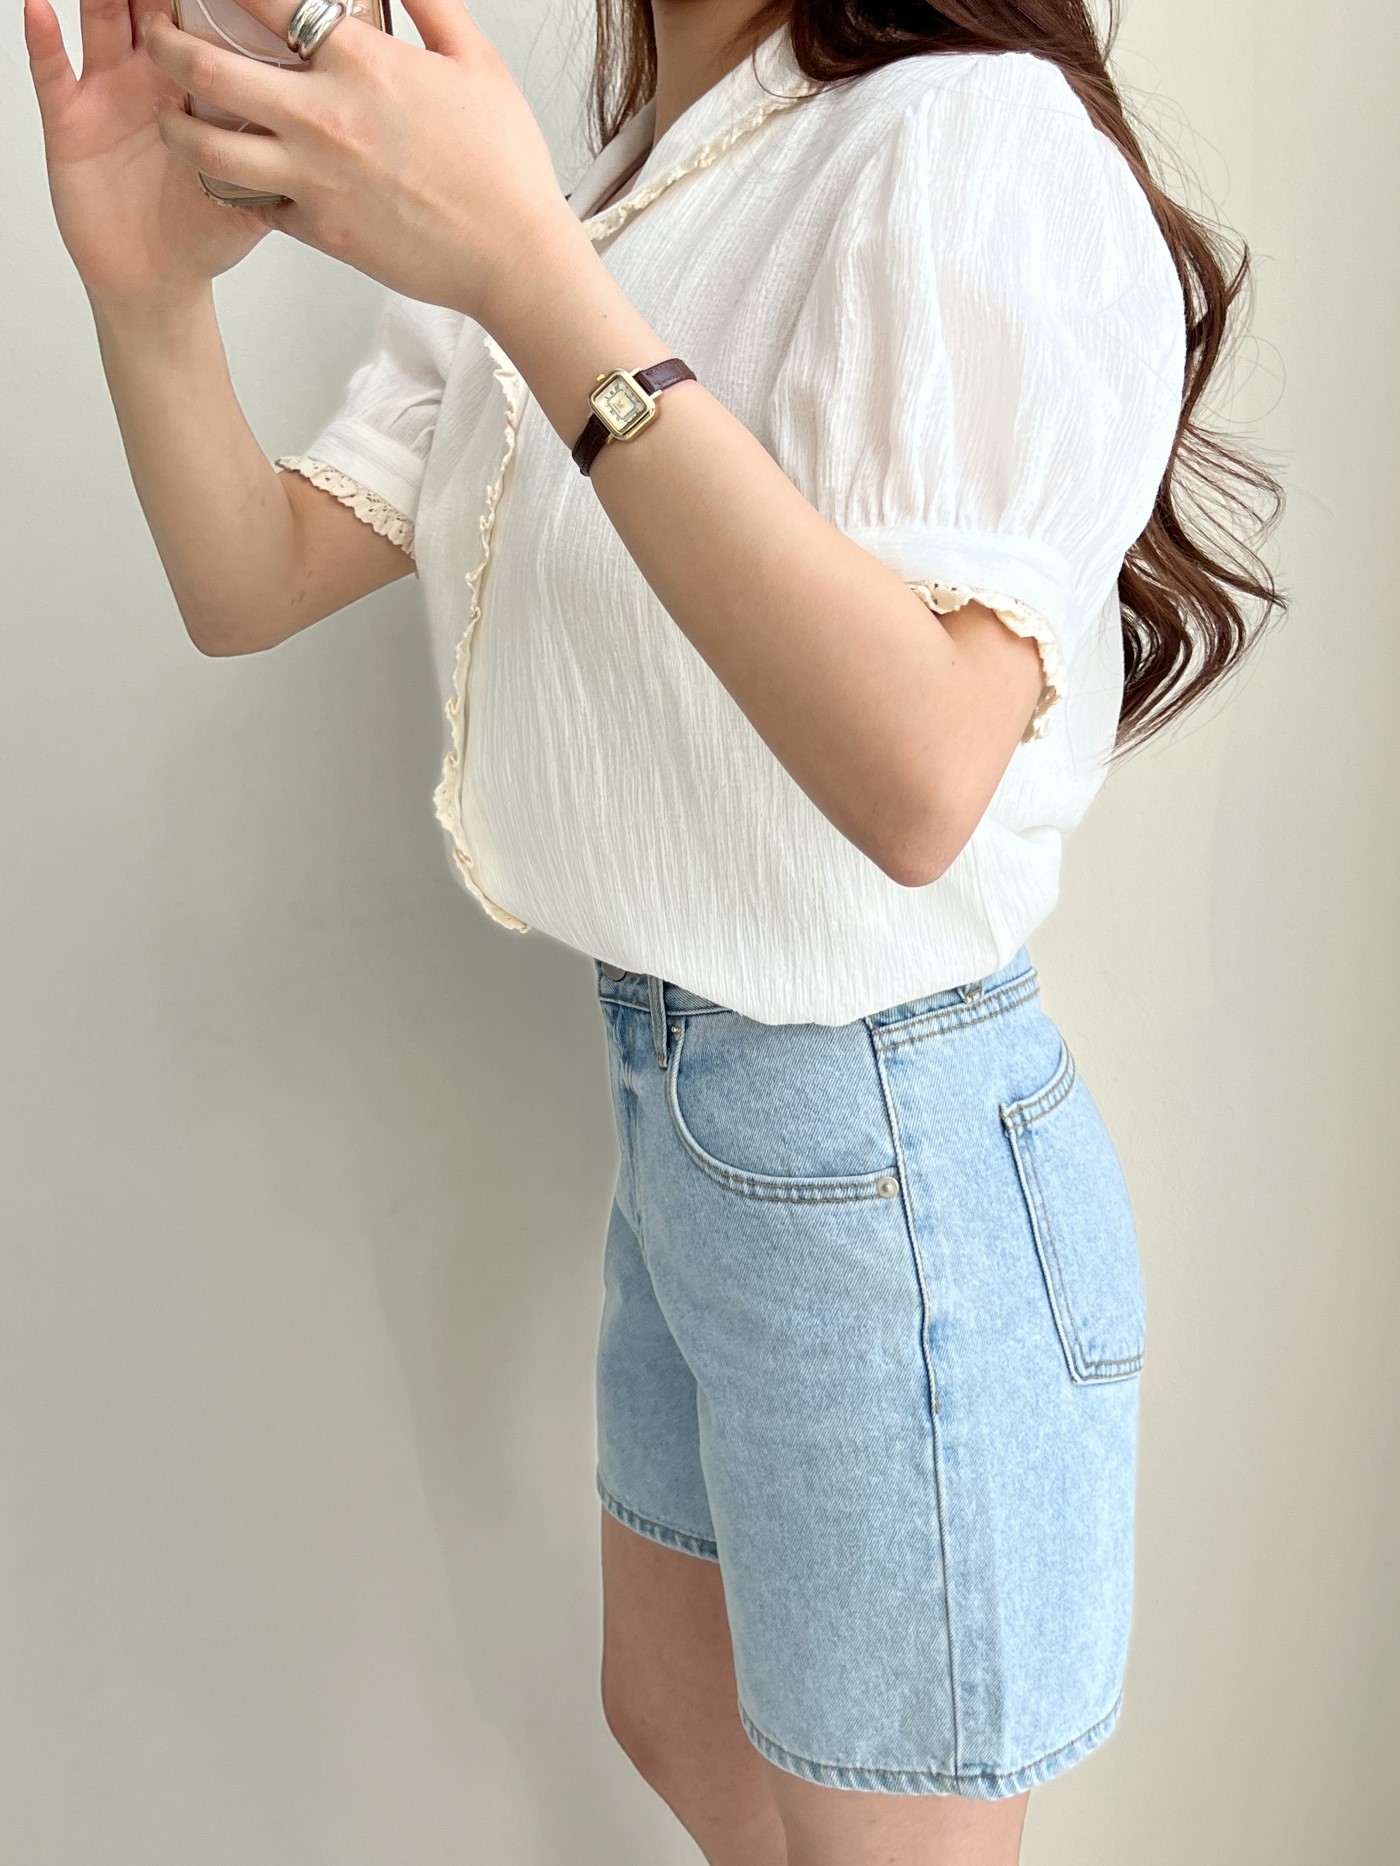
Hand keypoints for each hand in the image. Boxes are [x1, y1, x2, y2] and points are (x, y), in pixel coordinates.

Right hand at [25, 0, 269, 303]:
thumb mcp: (255, 195)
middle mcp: (152, 78)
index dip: (213, 2)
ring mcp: (108, 92)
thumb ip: (291, 165)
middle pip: (152, 9)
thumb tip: (347, 154)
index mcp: (199, 88)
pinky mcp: (71, 120)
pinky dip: (43, 42)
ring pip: (103, 23)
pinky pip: (52, 73)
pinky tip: (41, 10)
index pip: (204, 24)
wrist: (158, 280)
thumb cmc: (203, 233)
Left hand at [139, 0, 586, 322]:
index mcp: (361, 62)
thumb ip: (429, 3)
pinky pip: (255, 204)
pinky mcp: (318, 231)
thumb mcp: (476, 61)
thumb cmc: (504, 167)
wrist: (514, 256)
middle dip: (166, 46)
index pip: (261, 0)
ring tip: (173, 116)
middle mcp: (324, 117)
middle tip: (157, 38)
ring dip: (179, 128)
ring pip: (209, 149)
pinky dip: (239, 189)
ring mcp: (315, 180)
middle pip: (208, 70)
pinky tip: (236, 175)